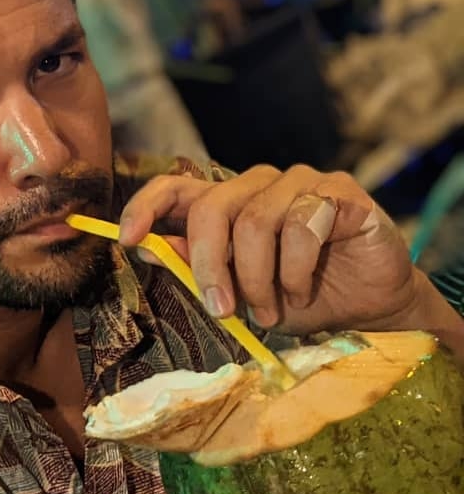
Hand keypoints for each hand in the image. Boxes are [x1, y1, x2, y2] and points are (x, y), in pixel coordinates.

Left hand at [118, 165, 416, 335]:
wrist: (366, 310)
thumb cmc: (296, 298)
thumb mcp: (237, 292)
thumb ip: (195, 267)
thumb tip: (146, 246)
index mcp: (225, 203)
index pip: (174, 188)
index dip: (144, 206)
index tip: (127, 238)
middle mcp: (257, 184)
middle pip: (213, 209)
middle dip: (210, 266)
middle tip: (222, 311)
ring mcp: (299, 182)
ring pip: (256, 222)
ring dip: (258, 278)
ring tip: (269, 310)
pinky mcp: (339, 191)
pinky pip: (303, 225)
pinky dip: (296, 270)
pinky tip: (301, 291)